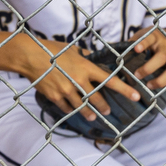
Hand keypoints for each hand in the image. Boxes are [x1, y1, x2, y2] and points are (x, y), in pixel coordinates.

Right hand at [24, 37, 139, 120]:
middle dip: (104, 107)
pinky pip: (67, 107)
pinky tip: (74, 111)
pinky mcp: (55, 96)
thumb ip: (85, 55)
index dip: (124, 89)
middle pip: (97, 98)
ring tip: (93, 116)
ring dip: (89, 113)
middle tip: (108, 111)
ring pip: (82, 107)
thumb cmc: (50, 49)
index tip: (137, 97)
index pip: (109, 80)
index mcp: (85, 67)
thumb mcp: (71, 48)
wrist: (29, 56)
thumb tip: (94, 57)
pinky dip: (71, 110)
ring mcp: (66, 90)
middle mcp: (78, 80)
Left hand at [132, 28, 165, 91]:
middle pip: (161, 58)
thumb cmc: (148, 40)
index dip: (143, 43)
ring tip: (149, 85)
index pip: (149, 38)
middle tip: (137, 75)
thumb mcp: (139, 36)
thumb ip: (131, 44)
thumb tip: (119, 57)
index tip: (136, 49)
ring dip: (161, 80)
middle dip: (148, 68)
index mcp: (155, 37)